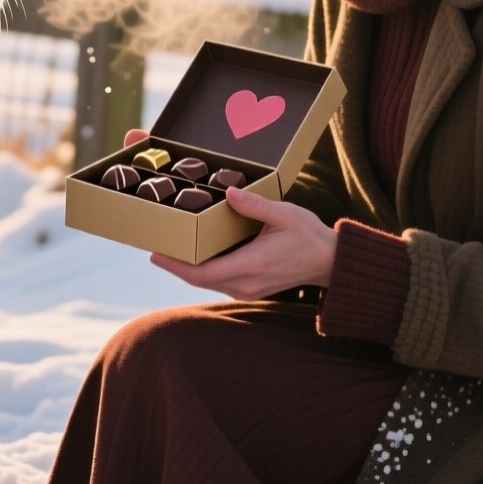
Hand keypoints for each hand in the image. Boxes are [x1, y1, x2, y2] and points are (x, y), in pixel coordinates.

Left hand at [125, 128, 337, 298]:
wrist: (330, 262)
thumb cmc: (308, 235)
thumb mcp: (284, 214)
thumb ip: (255, 205)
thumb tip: (229, 193)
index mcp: (252, 265)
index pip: (203, 273)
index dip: (175, 265)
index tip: (154, 254)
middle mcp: (245, 284)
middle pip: (198, 279)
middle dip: (174, 264)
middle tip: (152, 246)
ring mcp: (247, 290)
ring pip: (206, 282)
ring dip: (186, 268)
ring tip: (166, 248)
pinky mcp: (249, 289)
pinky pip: (217, 281)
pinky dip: (201, 269)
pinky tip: (192, 254)